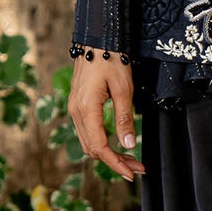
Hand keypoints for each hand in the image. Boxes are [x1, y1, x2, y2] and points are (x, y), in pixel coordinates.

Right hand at [68, 52, 144, 182]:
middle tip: (137, 168)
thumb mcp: (123, 88)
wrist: (97, 37)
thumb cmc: (112, 58)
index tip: (131, 173)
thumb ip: (124, 118)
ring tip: (131, 159)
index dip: (115, 163)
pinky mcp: (78, 104)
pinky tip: (116, 144)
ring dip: (108, 153)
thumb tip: (128, 145)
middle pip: (92, 149)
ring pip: (88, 142)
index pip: (99, 147)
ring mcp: (74, 108)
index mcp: (86, 109)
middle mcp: (75, 111)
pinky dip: (101, 142)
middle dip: (115, 161)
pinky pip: (87, 131)